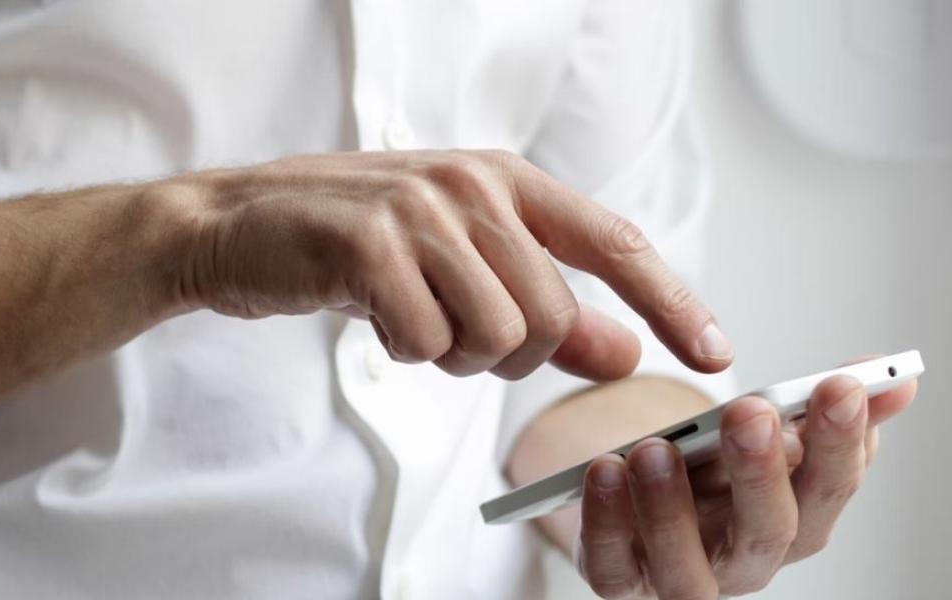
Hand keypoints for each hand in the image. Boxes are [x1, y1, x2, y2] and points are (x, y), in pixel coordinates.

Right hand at [166, 150, 731, 379]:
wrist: (238, 225)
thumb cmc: (353, 244)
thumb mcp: (458, 266)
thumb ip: (545, 307)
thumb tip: (624, 353)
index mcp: (504, 179)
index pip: (614, 243)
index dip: (671, 301)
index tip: (713, 353)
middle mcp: (472, 184)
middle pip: (550, 316)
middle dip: (508, 354)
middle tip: (450, 332)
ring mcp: (420, 210)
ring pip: (496, 336)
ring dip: (452, 355)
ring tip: (409, 317)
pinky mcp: (369, 245)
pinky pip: (426, 343)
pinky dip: (404, 352)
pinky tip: (372, 314)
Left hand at [573, 366, 917, 598]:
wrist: (638, 496)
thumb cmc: (711, 469)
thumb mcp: (763, 431)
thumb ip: (820, 406)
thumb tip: (895, 378)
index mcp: (794, 519)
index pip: (829, 489)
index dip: (841, 442)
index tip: (839, 385)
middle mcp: (744, 559)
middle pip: (767, 533)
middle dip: (762, 472)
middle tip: (750, 413)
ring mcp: (681, 577)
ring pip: (687, 568)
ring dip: (671, 508)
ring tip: (655, 448)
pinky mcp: (620, 579)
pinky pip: (611, 567)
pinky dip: (605, 522)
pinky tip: (603, 471)